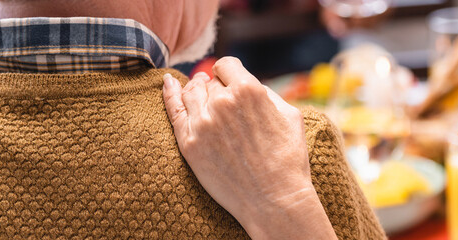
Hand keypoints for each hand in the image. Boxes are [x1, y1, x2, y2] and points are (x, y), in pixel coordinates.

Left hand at [161, 57, 336, 238]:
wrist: (274, 200)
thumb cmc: (288, 160)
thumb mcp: (290, 115)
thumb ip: (266, 92)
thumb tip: (246, 84)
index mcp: (248, 90)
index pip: (226, 66)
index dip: (228, 74)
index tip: (230, 83)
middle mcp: (222, 102)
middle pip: (209, 82)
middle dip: (215, 88)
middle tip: (222, 103)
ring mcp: (202, 123)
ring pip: (190, 93)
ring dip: (195, 91)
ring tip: (198, 92)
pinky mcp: (189, 144)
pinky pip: (173, 111)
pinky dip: (169, 94)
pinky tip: (168, 83)